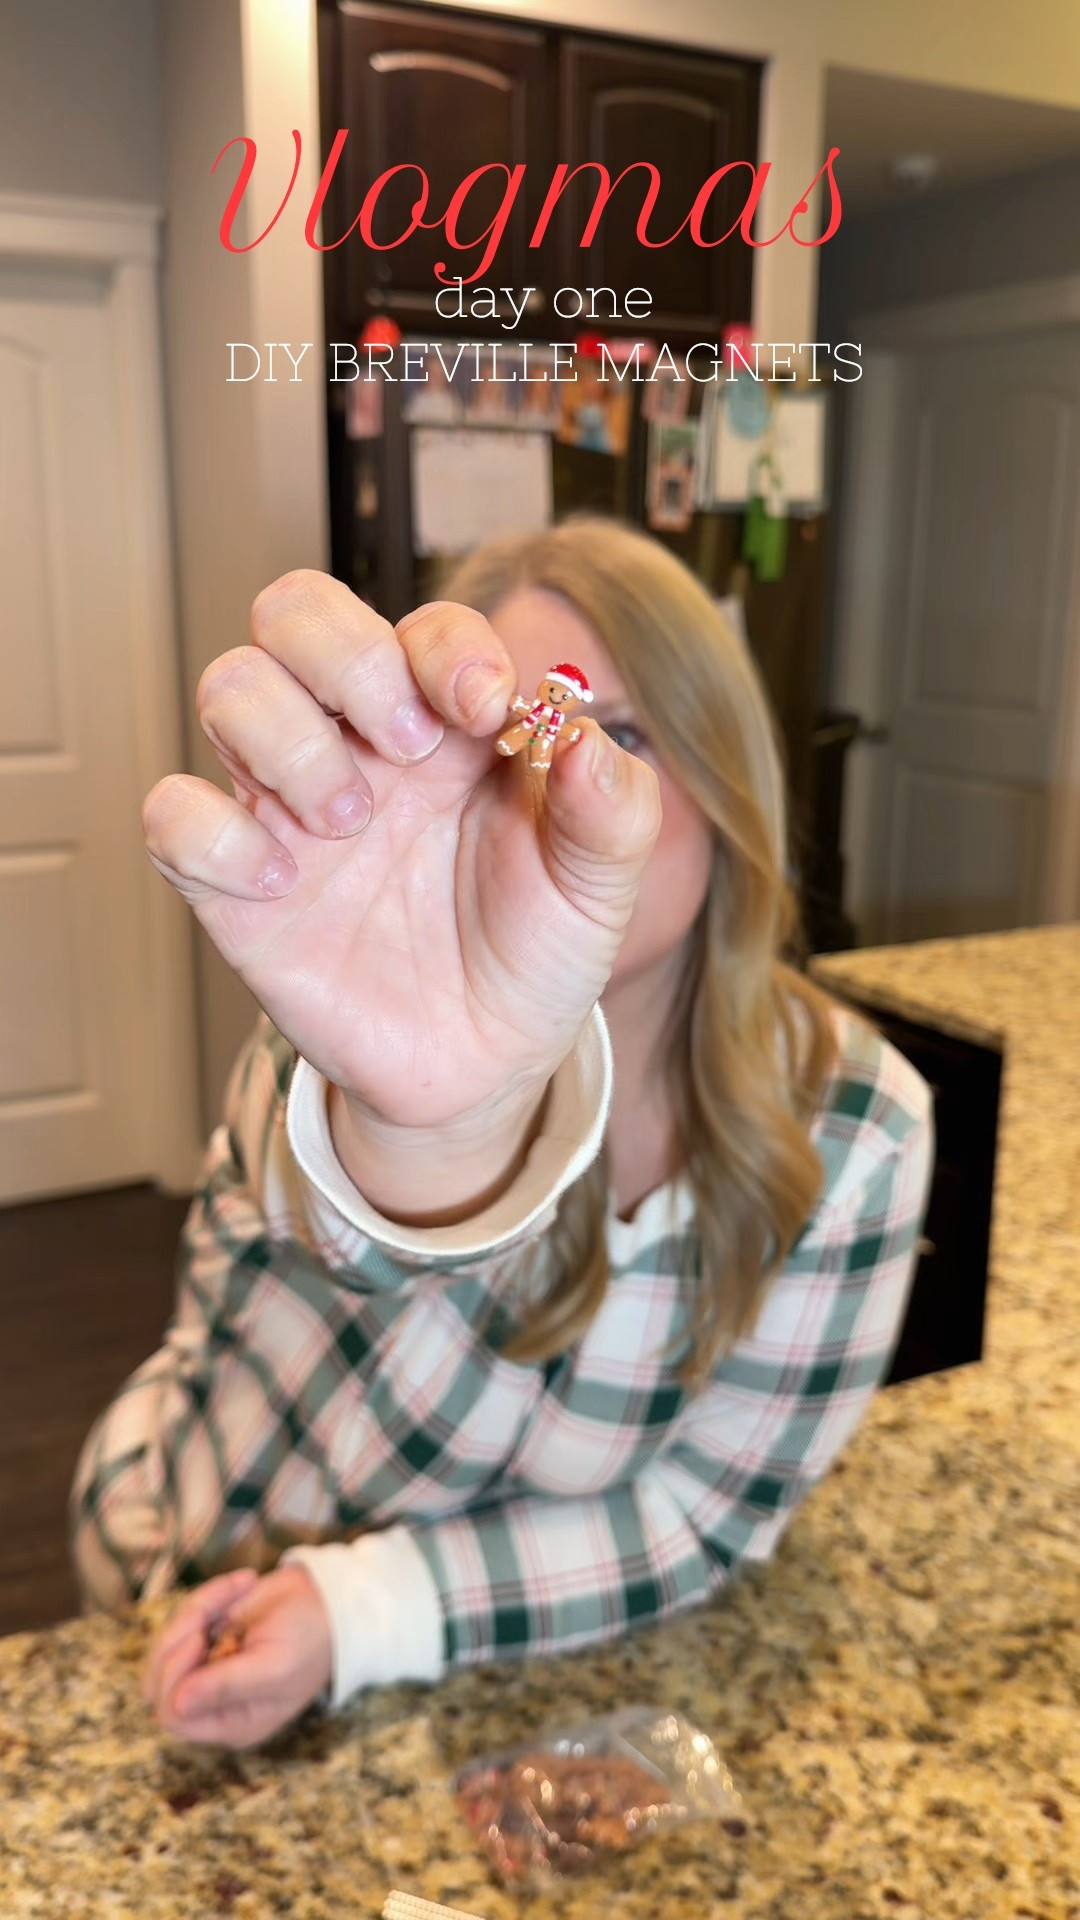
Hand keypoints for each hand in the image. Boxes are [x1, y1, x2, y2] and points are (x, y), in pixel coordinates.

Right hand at [142, 573, 660, 1130]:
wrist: (484, 1066)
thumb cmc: (532, 952)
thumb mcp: (600, 886)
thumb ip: (614, 806)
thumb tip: (585, 736)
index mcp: (448, 723)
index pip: (423, 627)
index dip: (448, 648)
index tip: (487, 711)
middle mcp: (359, 745)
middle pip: (296, 613)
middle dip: (346, 655)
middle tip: (407, 747)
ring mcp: (289, 807)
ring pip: (230, 688)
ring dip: (289, 739)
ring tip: (352, 823)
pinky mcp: (234, 883)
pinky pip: (173, 816)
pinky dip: (212, 833)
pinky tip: (279, 884)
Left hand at [142, 1565, 332, 1749]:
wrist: (330, 1600)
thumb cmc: (310, 1639)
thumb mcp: (275, 1667)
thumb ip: (227, 1686)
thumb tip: (176, 1705)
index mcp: (231, 1722)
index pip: (173, 1717)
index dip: (174, 1679)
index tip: (199, 1640)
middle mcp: (213, 1701)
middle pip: (157, 1685)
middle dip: (176, 1639)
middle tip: (208, 1612)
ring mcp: (207, 1668)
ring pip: (163, 1650)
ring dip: (191, 1612)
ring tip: (234, 1590)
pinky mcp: (207, 1636)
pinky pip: (181, 1620)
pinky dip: (204, 1597)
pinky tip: (240, 1586)